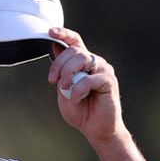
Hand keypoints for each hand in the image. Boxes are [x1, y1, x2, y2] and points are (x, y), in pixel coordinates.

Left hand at [47, 27, 124, 142]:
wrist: (95, 129)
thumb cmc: (80, 110)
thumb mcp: (63, 89)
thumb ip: (60, 72)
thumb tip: (55, 48)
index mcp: (83, 63)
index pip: (75, 42)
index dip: (63, 34)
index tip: (50, 32)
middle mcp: (94, 63)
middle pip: (74, 51)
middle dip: (59, 65)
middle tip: (53, 81)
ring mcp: (103, 70)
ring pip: (82, 59)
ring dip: (68, 73)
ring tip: (64, 88)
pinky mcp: (109, 81)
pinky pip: (90, 78)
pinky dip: (79, 89)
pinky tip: (77, 98)